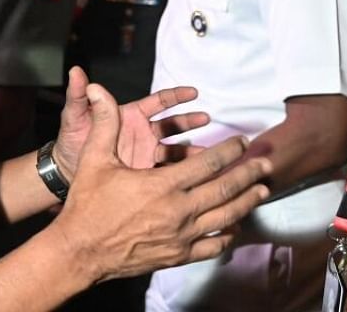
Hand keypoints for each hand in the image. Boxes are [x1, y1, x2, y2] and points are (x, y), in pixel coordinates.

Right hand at [49, 83, 270, 283]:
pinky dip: (228, 235)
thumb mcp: (95, 159)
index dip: (229, 150)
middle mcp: (178, 210)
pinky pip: (212, 246)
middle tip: (266, 165)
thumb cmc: (88, 205)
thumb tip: (98, 90)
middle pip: (225, 189)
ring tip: (262, 191)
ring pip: (226, 217)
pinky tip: (236, 227)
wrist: (80, 252)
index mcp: (163, 184)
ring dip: (247, 202)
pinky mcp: (178, 255)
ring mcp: (181, 236)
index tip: (242, 142)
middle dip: (249, 174)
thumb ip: (105, 123)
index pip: (209, 163)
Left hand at [53, 67, 209, 176]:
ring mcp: (146, 153)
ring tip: (207, 154)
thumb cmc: (70, 141)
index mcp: (130, 115)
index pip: (159, 101)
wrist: (66, 172)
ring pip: (175, 149)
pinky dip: (183, 173)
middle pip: (173, 124)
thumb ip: (79, 96)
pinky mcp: (146, 173)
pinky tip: (196, 176)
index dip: (176, 96)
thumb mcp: (74, 117)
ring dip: (192, 150)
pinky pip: (168, 171)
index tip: (193, 92)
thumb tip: (76, 71)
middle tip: (206, 119)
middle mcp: (142, 132)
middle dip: (191, 121)